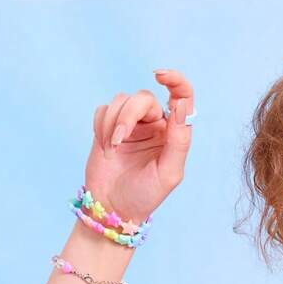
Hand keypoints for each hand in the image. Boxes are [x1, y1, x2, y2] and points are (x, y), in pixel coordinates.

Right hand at [84, 69, 195, 225]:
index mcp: (173, 134)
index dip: (174, 80)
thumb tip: (182, 106)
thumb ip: (179, 140)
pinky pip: (103, 109)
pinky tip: (105, 147)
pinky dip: (101, 126)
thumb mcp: (169, 173)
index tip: (160, 75)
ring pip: (121, 100)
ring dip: (113, 123)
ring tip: (112, 148)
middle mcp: (154, 125)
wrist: (113, 208)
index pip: (181, 96)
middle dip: (128, 115)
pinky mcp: (107, 126)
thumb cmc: (145, 195)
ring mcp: (131, 125)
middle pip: (143, 97)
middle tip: (119, 139)